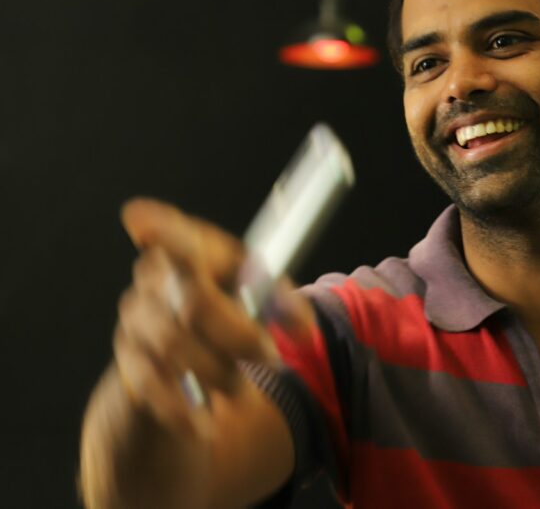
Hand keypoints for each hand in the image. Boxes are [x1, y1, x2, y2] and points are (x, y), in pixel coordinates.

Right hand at [112, 198, 287, 435]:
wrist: (185, 373)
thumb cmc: (229, 318)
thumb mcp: (262, 302)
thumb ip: (284, 306)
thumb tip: (304, 330)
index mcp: (192, 251)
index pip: (171, 234)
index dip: (158, 227)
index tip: (140, 220)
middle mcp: (154, 280)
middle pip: (194, 302)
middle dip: (240, 335)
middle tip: (273, 358)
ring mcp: (135, 321)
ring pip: (175, 346)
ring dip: (220, 374)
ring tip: (242, 388)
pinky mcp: (128, 364)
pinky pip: (152, 387)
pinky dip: (185, 410)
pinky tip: (206, 424)